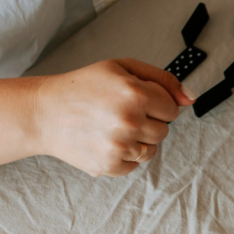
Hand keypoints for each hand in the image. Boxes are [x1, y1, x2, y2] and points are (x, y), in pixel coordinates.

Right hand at [34, 58, 194, 176]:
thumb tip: (190, 99)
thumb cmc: (84, 87)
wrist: (43, 112)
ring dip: (137, 141)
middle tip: (119, 113)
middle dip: (147, 122)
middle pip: (164, 131)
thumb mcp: (123, 68)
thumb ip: (162, 80)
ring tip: (111, 127)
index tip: (136, 101)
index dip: (156, 104)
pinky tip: (104, 141)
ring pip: (151, 151)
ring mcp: (120, 146)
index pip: (172, 109)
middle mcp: (129, 121)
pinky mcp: (110, 165)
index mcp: (136, 94)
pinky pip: (134, 165)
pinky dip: (123, 156)